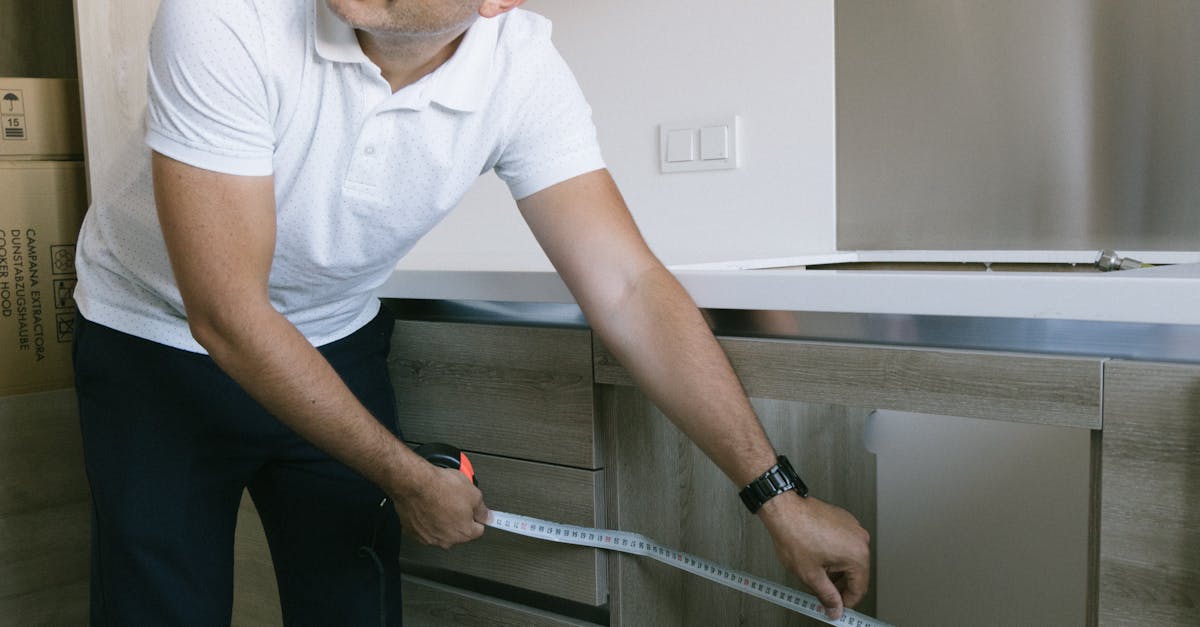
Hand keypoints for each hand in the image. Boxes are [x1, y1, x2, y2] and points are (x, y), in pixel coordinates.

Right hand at [390, 464, 488, 548]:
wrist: (415, 483)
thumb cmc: (441, 487)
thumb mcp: (474, 493)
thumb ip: (482, 509)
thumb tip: (487, 515)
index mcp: (464, 532)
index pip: (478, 529)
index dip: (477, 516)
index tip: (475, 511)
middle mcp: (446, 540)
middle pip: (459, 531)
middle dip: (460, 518)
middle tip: (456, 502)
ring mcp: (429, 537)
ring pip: (441, 529)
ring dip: (442, 519)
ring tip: (441, 501)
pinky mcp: (414, 532)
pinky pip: (425, 527)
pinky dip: (427, 518)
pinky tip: (429, 505)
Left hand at [758, 492, 870, 620]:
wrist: (785, 509)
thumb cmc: (795, 533)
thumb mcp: (810, 575)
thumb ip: (827, 596)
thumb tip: (835, 608)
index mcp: (857, 554)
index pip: (859, 589)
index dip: (845, 602)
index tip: (835, 606)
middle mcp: (859, 539)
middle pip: (855, 574)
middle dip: (838, 585)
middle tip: (821, 591)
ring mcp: (853, 527)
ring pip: (848, 559)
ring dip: (834, 570)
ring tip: (814, 570)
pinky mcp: (844, 520)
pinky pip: (844, 544)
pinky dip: (833, 554)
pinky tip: (816, 555)